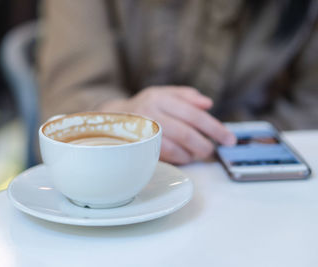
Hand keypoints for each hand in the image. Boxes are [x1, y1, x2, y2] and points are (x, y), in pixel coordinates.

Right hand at [99, 86, 235, 164]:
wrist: (112, 119)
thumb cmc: (145, 106)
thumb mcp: (163, 93)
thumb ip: (186, 95)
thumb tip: (208, 104)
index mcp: (160, 97)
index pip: (193, 113)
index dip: (214, 127)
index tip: (228, 138)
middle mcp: (150, 113)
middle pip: (186, 132)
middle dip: (204, 144)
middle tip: (213, 150)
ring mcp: (142, 131)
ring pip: (175, 147)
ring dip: (192, 153)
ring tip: (198, 152)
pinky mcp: (139, 147)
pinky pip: (165, 156)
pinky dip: (180, 158)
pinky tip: (185, 156)